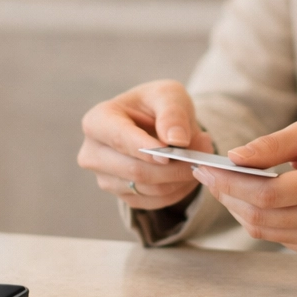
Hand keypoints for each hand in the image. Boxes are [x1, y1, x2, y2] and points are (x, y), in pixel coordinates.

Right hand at [78, 80, 210, 209]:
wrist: (157, 125)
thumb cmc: (157, 105)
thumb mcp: (168, 95)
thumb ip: (172, 113)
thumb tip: (176, 140)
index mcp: (98, 121)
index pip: (118, 138)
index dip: (143, 147)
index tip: (169, 153)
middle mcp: (94, 153)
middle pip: (134, 170)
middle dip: (173, 166)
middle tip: (203, 154)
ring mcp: (106, 178)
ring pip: (148, 188)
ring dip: (180, 177)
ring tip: (201, 158)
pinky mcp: (123, 196)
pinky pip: (155, 201)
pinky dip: (179, 189)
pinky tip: (189, 173)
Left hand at [190, 120, 296, 256]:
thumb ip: (272, 145)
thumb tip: (233, 157)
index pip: (269, 194)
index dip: (232, 183)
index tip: (206, 168)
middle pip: (261, 216)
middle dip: (227, 195)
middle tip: (207, 173)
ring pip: (263, 230)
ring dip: (236, 207)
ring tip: (223, 183)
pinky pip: (275, 236)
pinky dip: (255, 217)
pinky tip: (250, 198)